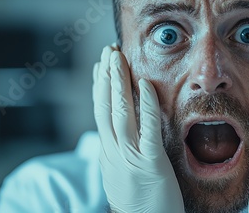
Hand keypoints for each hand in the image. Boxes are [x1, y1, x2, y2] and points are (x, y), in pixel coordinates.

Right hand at [92, 45, 183, 212]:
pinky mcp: (149, 162)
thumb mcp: (121, 177)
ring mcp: (129, 156)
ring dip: (118, 81)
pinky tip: (144, 83)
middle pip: (105, 106)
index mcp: (108, 154)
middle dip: (106, 76)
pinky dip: (145, 102)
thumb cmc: (140, 206)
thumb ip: (119, 154)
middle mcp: (113, 152)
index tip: (100, 67)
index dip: (99, 88)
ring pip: (119, 111)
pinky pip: (147, 126)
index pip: (99, 114)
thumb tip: (117, 136)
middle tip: (108, 51)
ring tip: (118, 57)